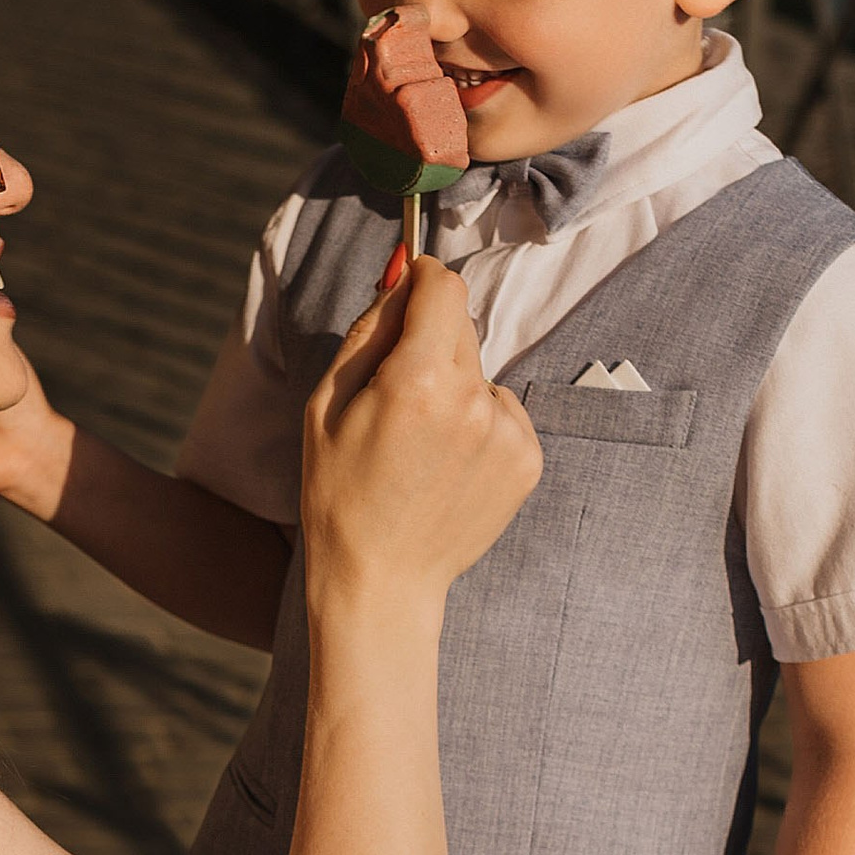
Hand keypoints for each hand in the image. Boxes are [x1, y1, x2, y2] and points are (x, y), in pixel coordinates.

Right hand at [300, 253, 540, 611]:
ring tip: (421, 446)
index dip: (424, 279)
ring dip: (456, 389)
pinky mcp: (528, 460)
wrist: (381, 580)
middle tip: (397, 397)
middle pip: (462, 328)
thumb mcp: (327, 404)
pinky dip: (479, 426)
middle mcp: (473, 401)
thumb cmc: (340, 494)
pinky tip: (448, 466)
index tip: (412, 286)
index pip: (443, 288)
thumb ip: (369, 330)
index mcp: (417, 381)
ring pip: (482, 373)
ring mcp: (507, 433)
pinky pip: (503, 413)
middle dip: (430, 342)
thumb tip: (404, 274)